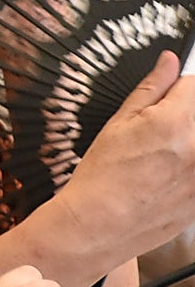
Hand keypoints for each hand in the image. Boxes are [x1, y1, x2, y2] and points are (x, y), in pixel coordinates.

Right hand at [54, 51, 194, 259]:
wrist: (100, 225)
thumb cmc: (102, 175)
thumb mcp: (119, 124)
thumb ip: (150, 89)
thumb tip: (169, 61)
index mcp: (175, 122)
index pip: (193, 84)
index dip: (175, 90)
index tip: (163, 103)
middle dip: (183, 115)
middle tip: (160, 135)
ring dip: (185, 139)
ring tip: (163, 157)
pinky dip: (187, 167)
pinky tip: (168, 176)